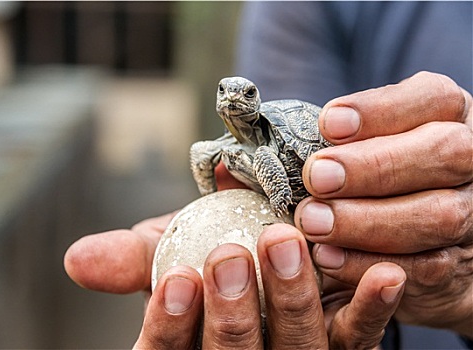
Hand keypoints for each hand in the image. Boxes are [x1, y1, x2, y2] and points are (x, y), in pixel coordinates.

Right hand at [133, 223, 405, 348]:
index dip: (169, 324)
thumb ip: (134, 258)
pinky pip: (358, 339)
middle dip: (232, 313)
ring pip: (297, 349)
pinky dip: (369, 307)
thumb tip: (76, 256)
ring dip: (292, 299)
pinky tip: (383, 272)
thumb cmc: (207, 259)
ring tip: (285, 243)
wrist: (261, 261)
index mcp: (189, 349)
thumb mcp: (169, 254)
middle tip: (230, 256)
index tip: (178, 276)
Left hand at [294, 71, 472, 336]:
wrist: (427, 236)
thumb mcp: (354, 145)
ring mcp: (469, 214)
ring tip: (312, 222)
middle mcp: (466, 160)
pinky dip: (372, 266)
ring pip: (438, 215)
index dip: (381, 110)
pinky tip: (327, 260)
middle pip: (443, 154)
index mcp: (443, 115)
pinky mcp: (455, 266)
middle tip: (316, 178)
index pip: (429, 99)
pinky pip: (426, 269)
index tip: (329, 123)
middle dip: (374, 166)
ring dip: (369, 220)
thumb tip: (224, 168)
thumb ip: (303, 146)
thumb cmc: (373, 178)